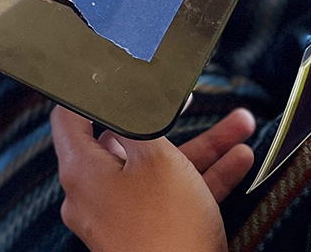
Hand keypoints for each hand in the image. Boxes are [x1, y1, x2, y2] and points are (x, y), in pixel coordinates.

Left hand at [50, 105, 255, 251]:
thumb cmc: (168, 231)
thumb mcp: (155, 158)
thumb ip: (136, 120)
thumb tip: (122, 99)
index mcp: (80, 170)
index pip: (72, 116)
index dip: (93, 91)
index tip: (111, 74)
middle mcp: (92, 193)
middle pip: (126, 141)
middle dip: (169, 120)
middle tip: (190, 101)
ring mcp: (119, 217)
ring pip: (159, 168)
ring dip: (200, 146)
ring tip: (239, 124)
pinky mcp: (146, 235)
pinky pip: (171, 196)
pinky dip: (201, 177)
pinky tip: (238, 158)